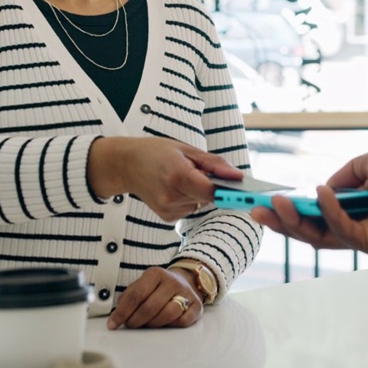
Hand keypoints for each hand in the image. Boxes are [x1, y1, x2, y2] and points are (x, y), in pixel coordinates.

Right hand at [89, 137, 240, 221]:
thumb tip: (237, 176)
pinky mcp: (167, 217)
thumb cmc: (156, 152)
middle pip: (208, 197)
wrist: (126, 165)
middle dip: (211, 184)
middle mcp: (172, 196)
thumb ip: (214, 164)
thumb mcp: (186, 149)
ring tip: (181, 176)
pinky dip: (189, 198)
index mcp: (177, 175)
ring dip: (199, 191)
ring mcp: (168, 209)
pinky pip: (190, 208)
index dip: (228, 190)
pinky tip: (175, 188)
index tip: (241, 188)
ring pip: (201, 203)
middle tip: (199, 169)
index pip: (212, 190)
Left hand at [106, 267, 202, 329]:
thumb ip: (128, 298)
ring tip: (148, 325)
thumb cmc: (158, 288)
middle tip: (131, 325)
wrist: (186, 280)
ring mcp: (186, 293)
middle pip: (150, 306)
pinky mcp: (197, 305)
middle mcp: (172, 281)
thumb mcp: (142, 285)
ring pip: (168, 313)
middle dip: (136, 320)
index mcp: (155, 274)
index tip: (113, 324)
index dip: (122, 312)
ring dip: (154, 324)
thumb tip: (116, 316)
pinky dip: (172, 325)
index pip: (136, 295)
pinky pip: (183, 321)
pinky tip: (166, 324)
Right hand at [252, 136, 367, 258]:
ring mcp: (367, 239)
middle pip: (312, 233)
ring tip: (277, 204)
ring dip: (296, 221)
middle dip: (283, 222)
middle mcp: (359, 229)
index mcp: (355, 211)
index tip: (264, 201)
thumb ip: (342, 178)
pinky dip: (329, 212)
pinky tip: (319, 193)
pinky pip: (344, 230)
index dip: (290, 212)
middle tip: (256, 209)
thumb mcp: (367, 163)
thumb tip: (319, 188)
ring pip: (321, 237)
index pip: (316, 218)